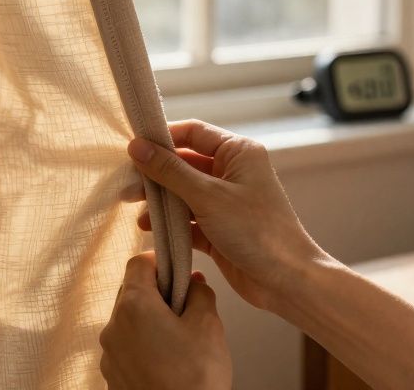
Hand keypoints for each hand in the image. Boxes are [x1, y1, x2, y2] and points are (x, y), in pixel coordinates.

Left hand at [99, 252, 230, 389]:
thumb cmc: (196, 380)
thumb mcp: (209, 326)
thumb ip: (200, 293)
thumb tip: (194, 283)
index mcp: (134, 306)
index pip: (138, 262)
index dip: (160, 261)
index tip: (178, 270)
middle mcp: (113, 327)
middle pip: (131, 292)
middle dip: (157, 293)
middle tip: (184, 307)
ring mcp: (109, 355)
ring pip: (128, 322)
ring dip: (149, 322)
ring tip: (179, 340)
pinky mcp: (112, 377)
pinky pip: (126, 349)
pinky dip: (143, 347)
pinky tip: (167, 361)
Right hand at [125, 120, 323, 311]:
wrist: (287, 281)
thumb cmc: (257, 231)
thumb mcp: (208, 196)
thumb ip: (170, 171)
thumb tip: (137, 147)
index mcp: (238, 153)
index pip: (193, 133)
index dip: (162, 138)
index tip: (132, 149)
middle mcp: (232, 173)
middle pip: (184, 163)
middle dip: (155, 174)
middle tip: (127, 186)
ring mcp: (226, 201)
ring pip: (183, 192)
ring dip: (160, 200)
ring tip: (134, 210)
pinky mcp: (219, 228)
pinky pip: (188, 218)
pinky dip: (170, 223)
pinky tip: (149, 228)